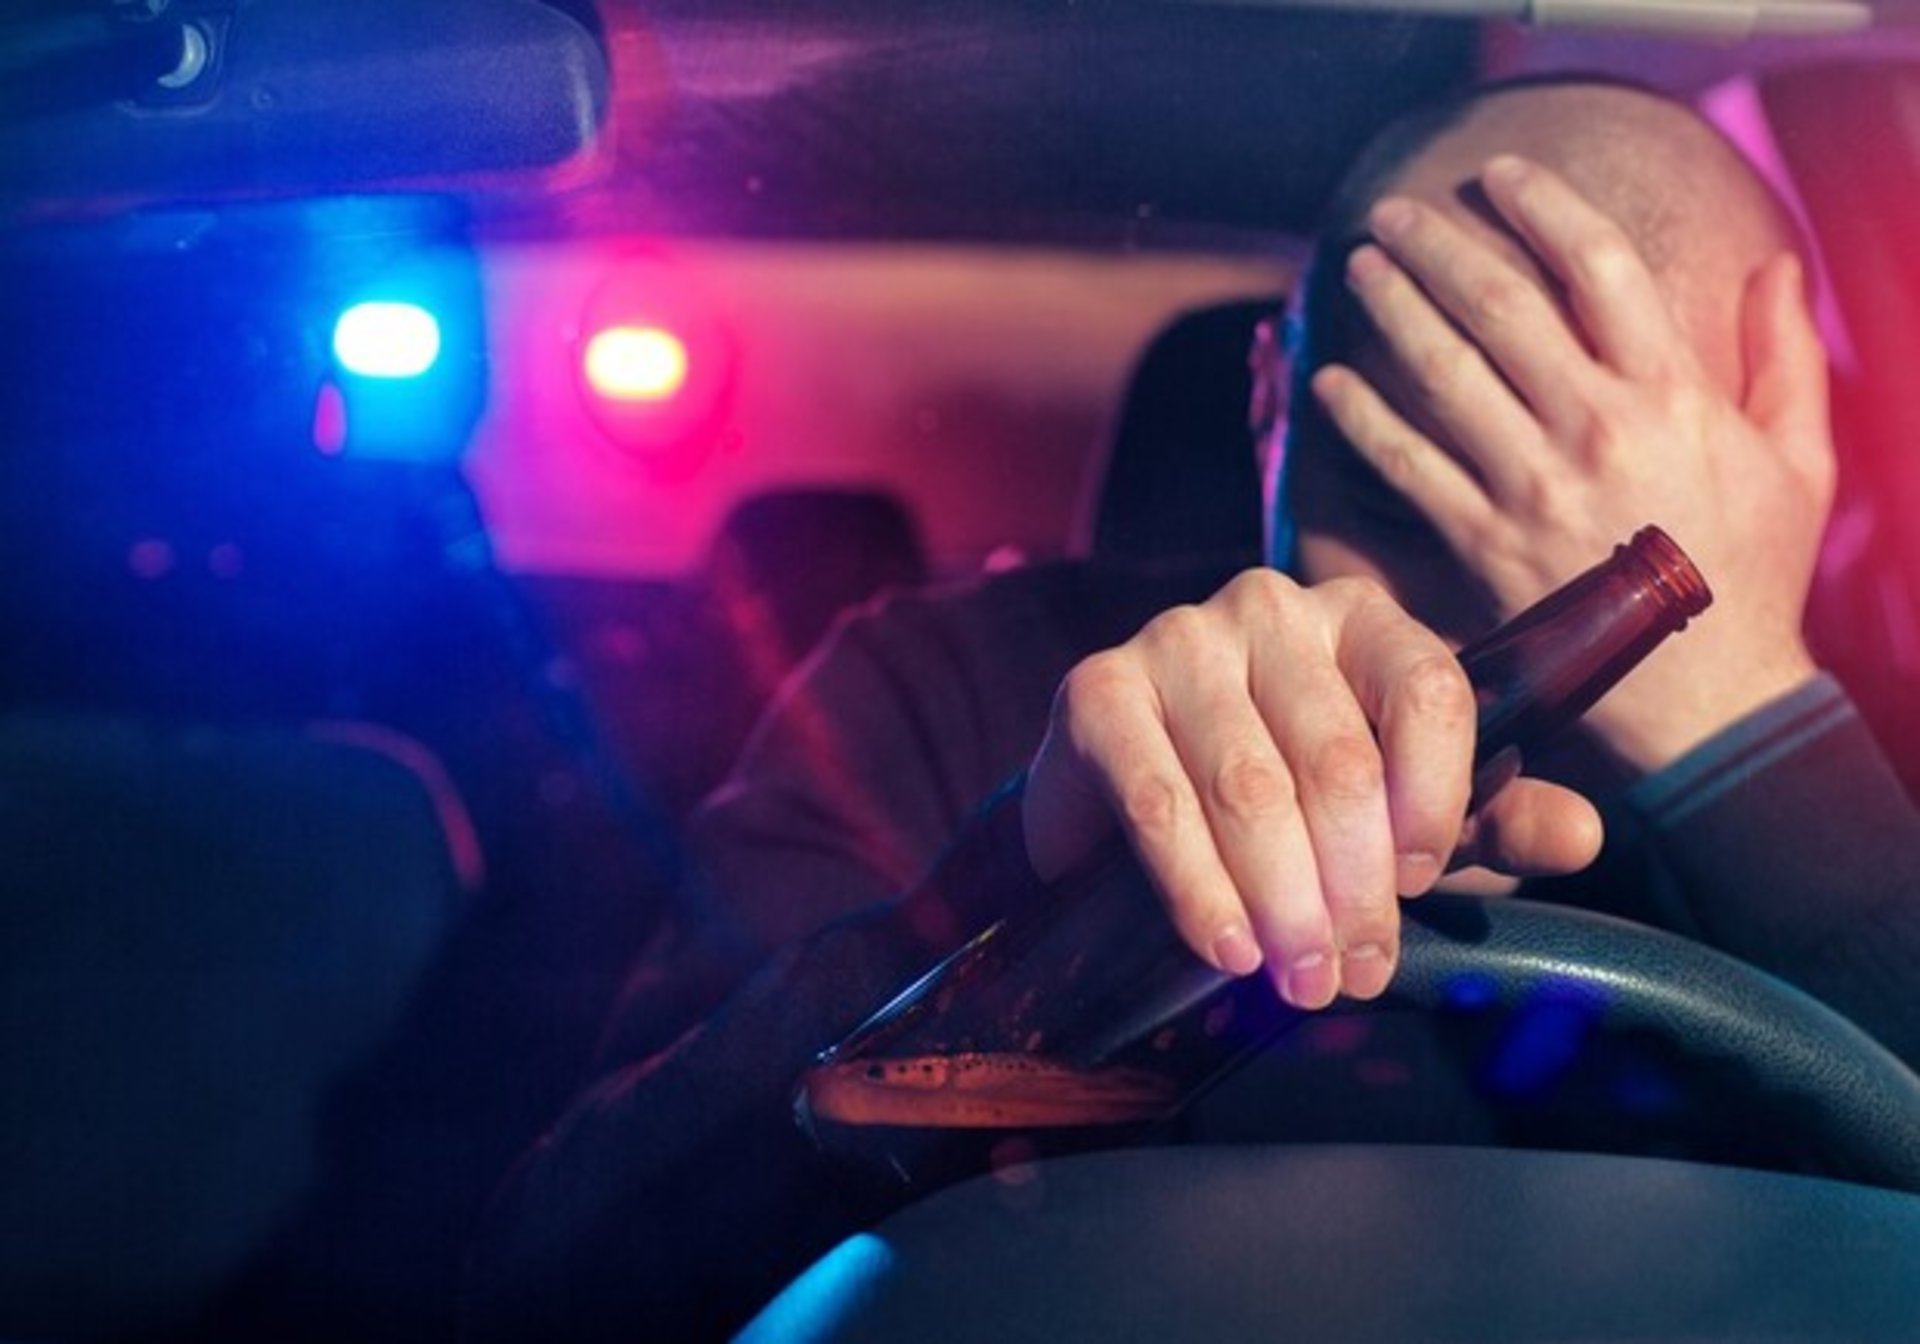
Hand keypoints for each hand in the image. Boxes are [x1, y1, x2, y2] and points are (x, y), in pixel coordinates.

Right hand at [1022, 569, 1602, 1008]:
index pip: (1427, 687)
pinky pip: (1158, 799)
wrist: (1124, 812)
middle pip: (1336, 757)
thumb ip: (1492, 820)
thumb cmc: (1283, 807)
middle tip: (1352, 974)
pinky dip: (1197, 886)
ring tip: (1296, 979)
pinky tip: (1224, 945)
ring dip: (1281, 902)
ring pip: (1248, 786)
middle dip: (1353, 887)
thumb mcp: (1400, 818)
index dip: (1435, 798)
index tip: (1419, 884)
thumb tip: (1583, 837)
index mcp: (1362, 622)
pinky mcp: (1098, 690)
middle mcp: (1271, 609)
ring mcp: (1178, 640)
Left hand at [1311, 154, 1834, 769]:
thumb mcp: (1799, 461)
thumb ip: (1783, 360)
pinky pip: (1409, 469)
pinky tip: (1330, 383)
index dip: (1542, 206)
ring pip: (1446, 377)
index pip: (1599, 268)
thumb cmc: (1753, 574)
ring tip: (1357, 269)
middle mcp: (1596, 431)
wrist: (1708, 699)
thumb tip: (1776, 267)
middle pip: (1502, 307)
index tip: (1498, 174)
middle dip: (1439, 248)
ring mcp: (1534, 490)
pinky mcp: (1485, 547)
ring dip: (1393, 313)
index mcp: (1673, 397)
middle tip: (1393, 212)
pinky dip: (1364, 421)